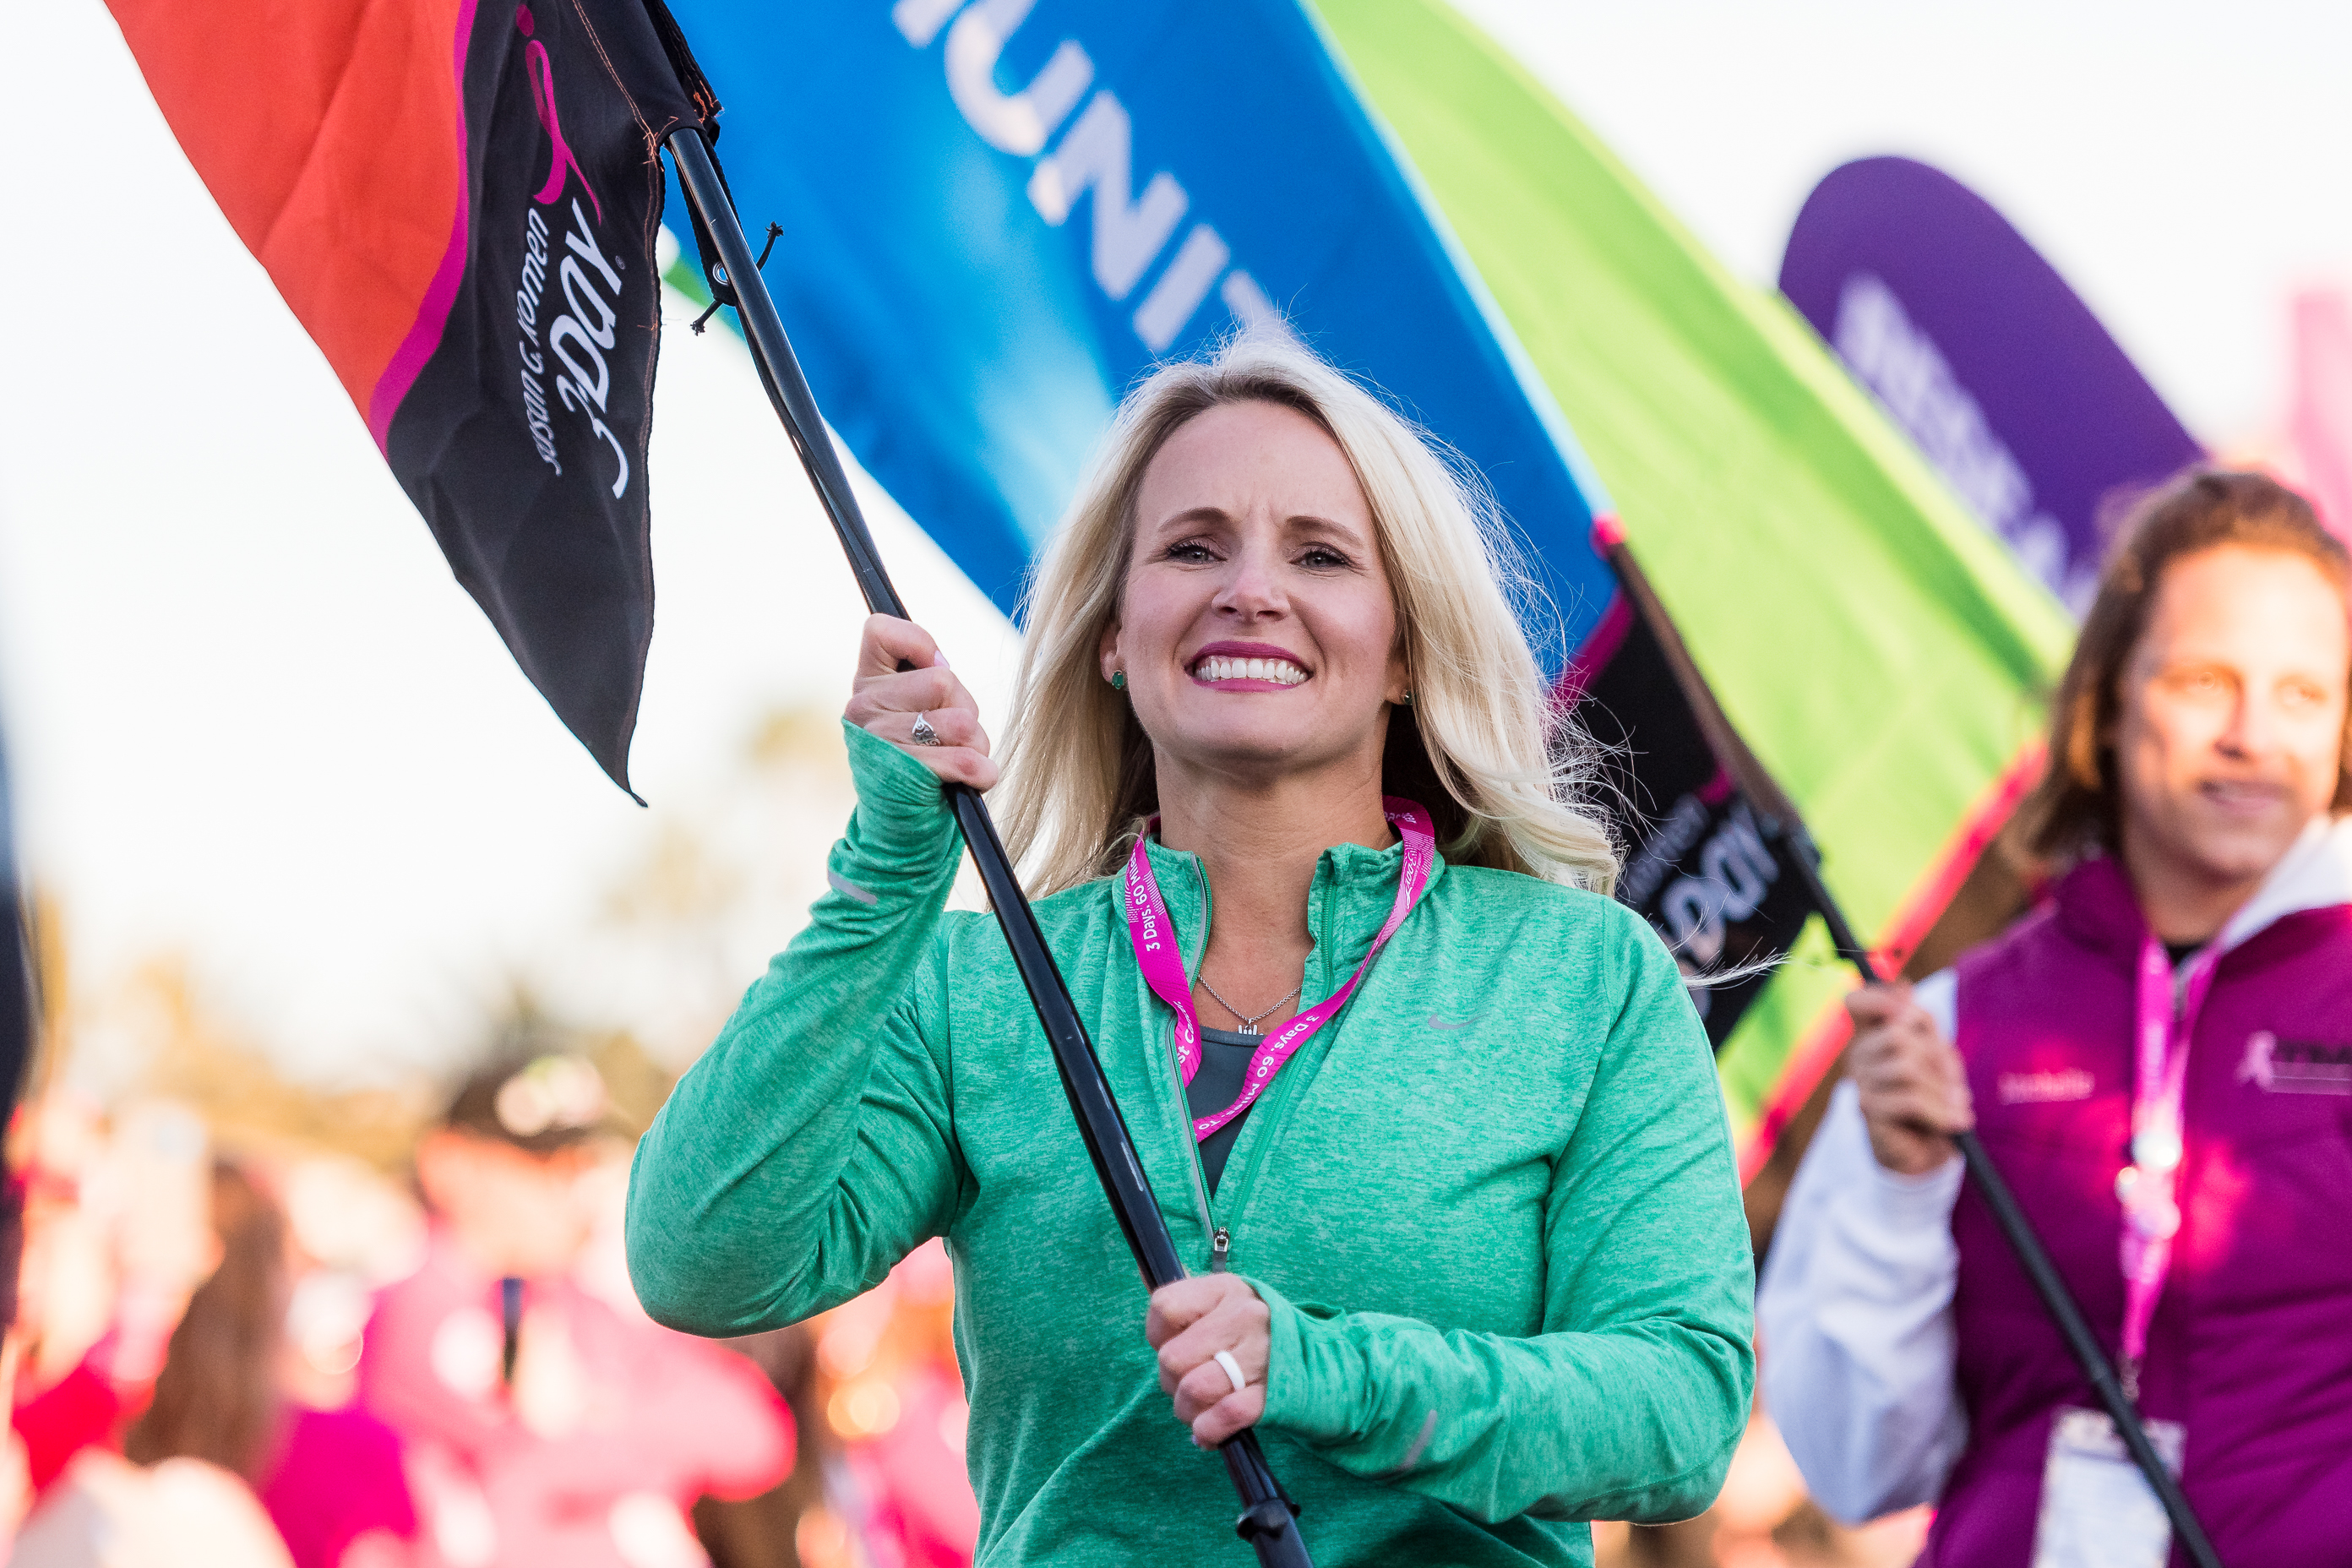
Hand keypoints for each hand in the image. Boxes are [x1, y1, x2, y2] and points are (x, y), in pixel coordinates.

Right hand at [844, 615, 996, 789]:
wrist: (900, 824)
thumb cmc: (919, 757)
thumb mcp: (915, 708)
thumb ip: (927, 676)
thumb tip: (941, 663)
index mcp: (866, 684)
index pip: (880, 631)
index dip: (919, 644)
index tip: (931, 669)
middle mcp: (863, 709)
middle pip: (942, 680)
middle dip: (964, 707)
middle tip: (952, 732)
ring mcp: (881, 744)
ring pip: (961, 721)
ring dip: (976, 743)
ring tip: (960, 756)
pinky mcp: (906, 776)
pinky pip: (967, 760)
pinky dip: (982, 772)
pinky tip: (974, 778)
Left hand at [1145, 1274, 1268, 1447]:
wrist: (1322, 1364)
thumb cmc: (1256, 1335)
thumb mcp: (1224, 1303)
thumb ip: (1185, 1298)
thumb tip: (1141, 1268)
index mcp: (1226, 1289)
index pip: (1165, 1307)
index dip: (1157, 1336)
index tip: (1171, 1345)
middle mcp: (1244, 1316)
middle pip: (1172, 1358)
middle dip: (1171, 1382)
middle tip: (1187, 1384)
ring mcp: (1261, 1355)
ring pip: (1194, 1389)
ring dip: (1187, 1410)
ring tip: (1199, 1408)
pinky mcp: (1273, 1394)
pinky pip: (1224, 1415)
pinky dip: (1208, 1430)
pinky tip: (1208, 1431)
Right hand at [1846, 982, 1972, 1176]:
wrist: (1927, 1149)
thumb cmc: (1932, 1095)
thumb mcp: (1936, 1053)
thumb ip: (1919, 1022)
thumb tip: (1904, 988)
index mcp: (1872, 1037)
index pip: (1857, 1003)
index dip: (1880, 998)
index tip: (1908, 1010)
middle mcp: (1859, 1056)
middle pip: (1899, 1035)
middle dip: (1938, 1057)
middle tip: (1954, 1081)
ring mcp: (1861, 1084)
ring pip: (1907, 1068)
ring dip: (1942, 1089)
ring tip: (1956, 1105)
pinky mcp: (1870, 1111)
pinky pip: (1910, 1101)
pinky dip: (1941, 1113)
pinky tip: (1955, 1122)